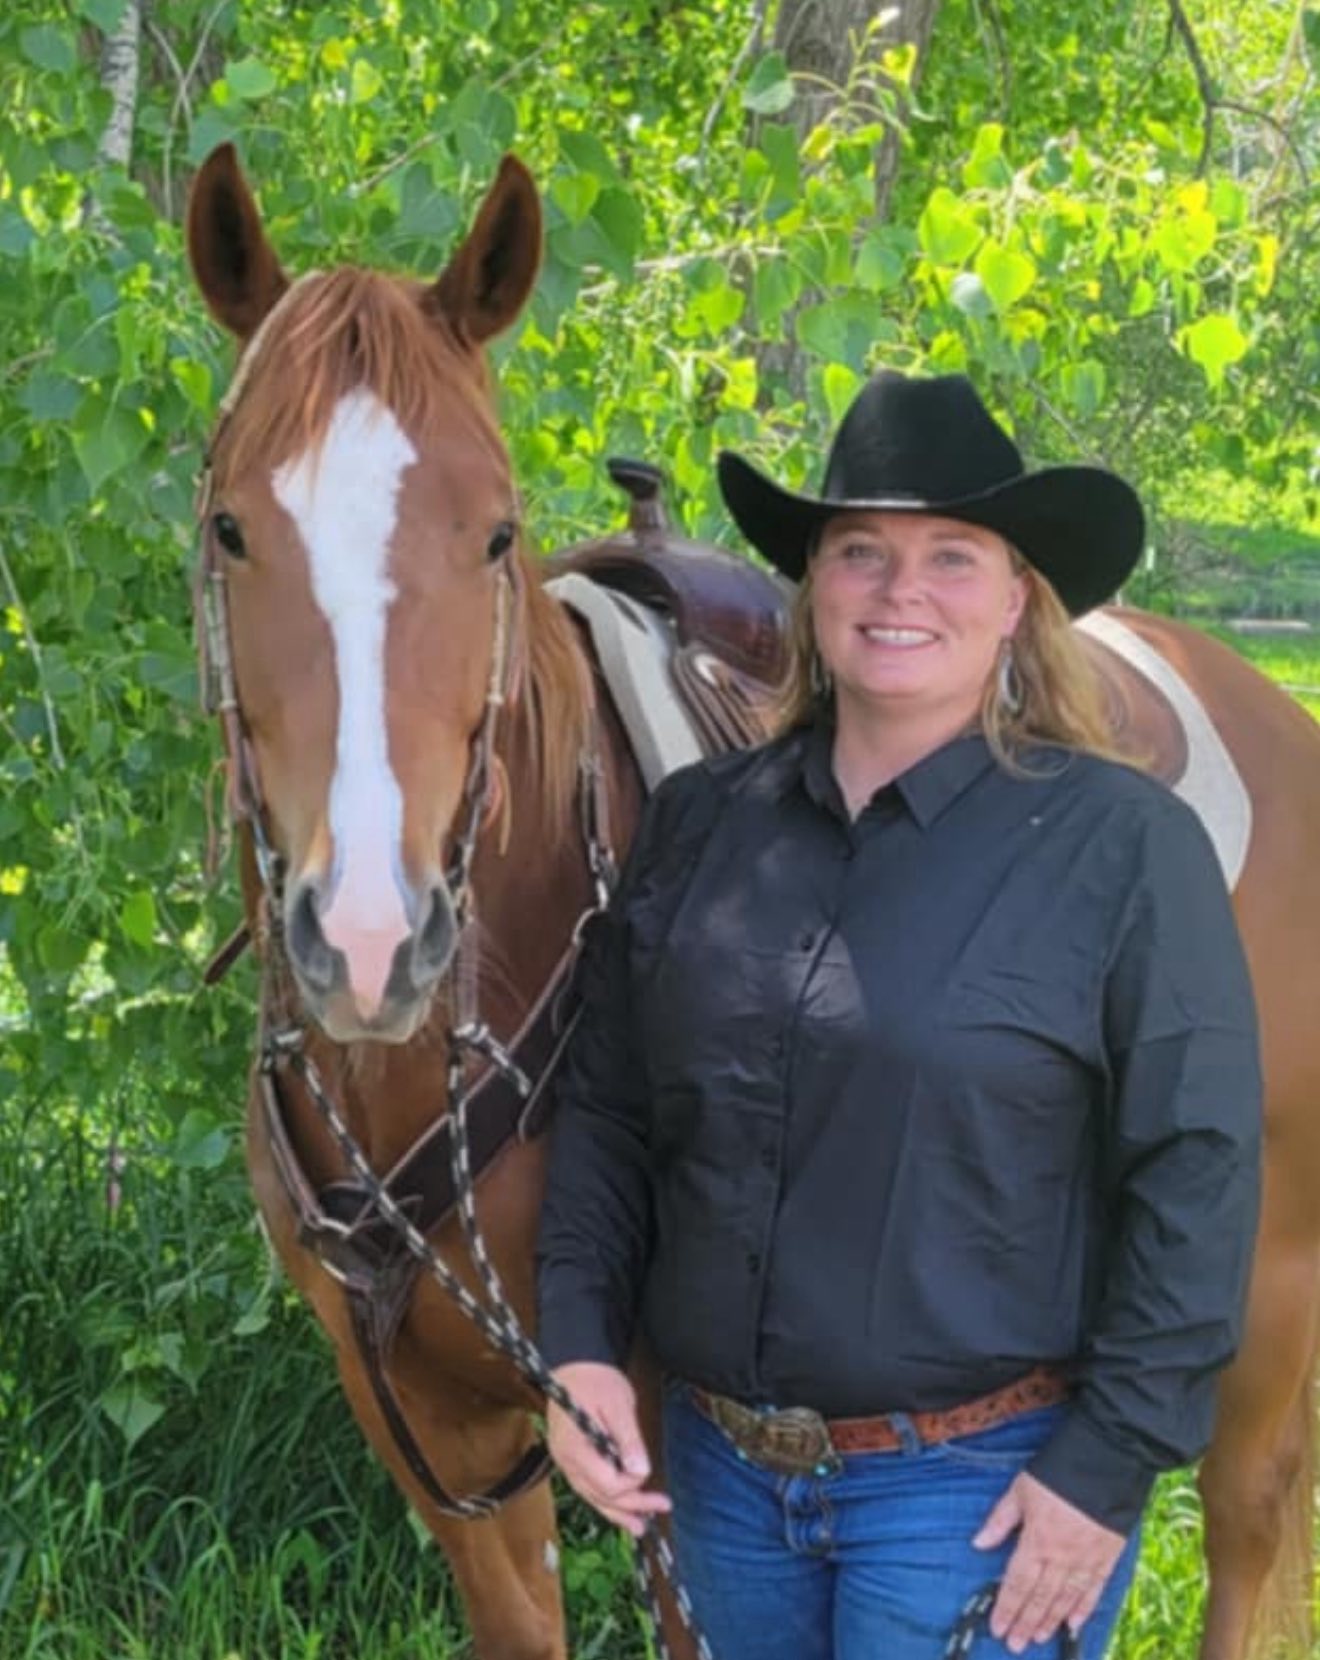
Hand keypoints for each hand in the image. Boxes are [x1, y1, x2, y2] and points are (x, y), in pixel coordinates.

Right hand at [546, 1361, 672, 1537]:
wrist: (576, 1363)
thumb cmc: (596, 1380)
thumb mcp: (618, 1405)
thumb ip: (628, 1440)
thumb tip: (640, 1472)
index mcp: (575, 1448)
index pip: (606, 1483)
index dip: (630, 1484)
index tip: (646, 1470)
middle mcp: (566, 1460)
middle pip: (600, 1494)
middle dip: (631, 1503)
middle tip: (661, 1505)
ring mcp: (566, 1460)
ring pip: (592, 1496)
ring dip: (618, 1510)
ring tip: (639, 1526)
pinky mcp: (571, 1457)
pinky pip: (588, 1486)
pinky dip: (605, 1499)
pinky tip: (619, 1509)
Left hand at [973, 1471, 1125, 1651]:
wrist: (1105, 1463)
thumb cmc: (1057, 1474)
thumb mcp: (1020, 1490)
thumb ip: (1000, 1520)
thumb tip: (979, 1543)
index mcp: (1036, 1541)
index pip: (1017, 1583)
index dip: (1006, 1607)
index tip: (998, 1627)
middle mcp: (1061, 1558)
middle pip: (1039, 1597)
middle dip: (1025, 1622)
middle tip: (1015, 1644)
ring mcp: (1086, 1560)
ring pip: (1065, 1600)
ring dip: (1049, 1621)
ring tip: (1037, 1639)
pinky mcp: (1107, 1557)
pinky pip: (1094, 1590)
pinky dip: (1083, 1609)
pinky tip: (1073, 1624)